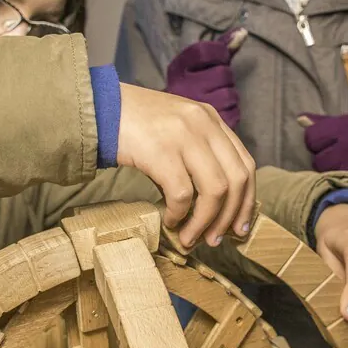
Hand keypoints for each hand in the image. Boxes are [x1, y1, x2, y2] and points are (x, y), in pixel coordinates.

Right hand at [118, 83, 255, 248]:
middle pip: (236, 180)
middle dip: (229, 217)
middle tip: (215, 240)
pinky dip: (178, 214)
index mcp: (212, 119)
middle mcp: (204, 124)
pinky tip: (168, 220)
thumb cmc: (136, 125)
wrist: (101, 108)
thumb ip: (199, 153)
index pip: (245, 164)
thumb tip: (213, 205)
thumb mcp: (178, 128)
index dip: (247, 200)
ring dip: (203, 222)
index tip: (240, 227)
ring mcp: (184, 136)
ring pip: (214, 191)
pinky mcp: (161, 151)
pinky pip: (182, 194)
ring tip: (190, 238)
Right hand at [166, 28, 247, 129]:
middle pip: (223, 74)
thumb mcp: (198, 65)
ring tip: (215, 99)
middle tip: (214, 84)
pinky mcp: (206, 127)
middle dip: (225, 77)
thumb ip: (221, 47)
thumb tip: (243, 31)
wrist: (170, 123)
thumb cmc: (190, 88)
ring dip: (230, 96)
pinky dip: (232, 112)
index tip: (219, 58)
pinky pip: (234, 114)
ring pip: (231, 95)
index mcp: (177, 70)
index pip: (205, 51)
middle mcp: (182, 88)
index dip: (219, 52)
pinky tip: (218, 114)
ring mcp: (193, 109)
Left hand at [301, 114, 347, 203]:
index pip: (312, 137)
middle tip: (343, 161)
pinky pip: (344, 189)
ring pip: (328, 176)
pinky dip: (347, 189)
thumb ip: (325, 123)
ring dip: (335, 176)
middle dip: (327, 161)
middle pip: (318, 160)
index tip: (330, 145)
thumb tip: (299, 119)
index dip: (319, 143)